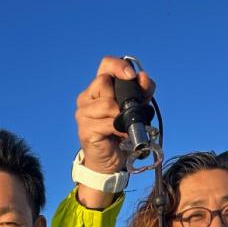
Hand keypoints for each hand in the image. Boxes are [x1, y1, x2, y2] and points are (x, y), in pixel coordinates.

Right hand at [74, 56, 154, 208]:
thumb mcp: (136, 109)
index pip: (105, 64)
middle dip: (120, 98)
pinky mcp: (85, 130)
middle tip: (125, 113)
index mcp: (97, 89)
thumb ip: (142, 92)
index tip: (131, 76)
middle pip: (104, 82)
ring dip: (120, 116)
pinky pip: (107, 123)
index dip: (119, 66)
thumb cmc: (120, 134)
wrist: (110, 162)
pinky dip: (118, 129)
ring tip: (122, 128)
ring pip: (106, 103)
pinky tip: (120, 135)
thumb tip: (144, 78)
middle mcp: (86, 98)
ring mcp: (83, 114)